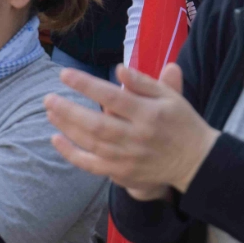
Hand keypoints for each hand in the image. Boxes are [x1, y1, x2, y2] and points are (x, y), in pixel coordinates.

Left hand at [45, 63, 220, 199]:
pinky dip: (71, 154)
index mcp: (149, 114)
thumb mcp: (170, 96)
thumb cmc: (181, 122)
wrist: (195, 162)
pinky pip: (91, 164)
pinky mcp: (122, 173)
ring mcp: (128, 158)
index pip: (113, 97)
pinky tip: (56, 139)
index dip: (87, 86)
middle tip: (48, 98)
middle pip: (96, 124)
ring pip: (91, 144)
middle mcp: (137, 137)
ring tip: (49, 111)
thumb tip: (119, 69)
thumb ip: (144, 82)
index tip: (65, 75)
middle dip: (68, 111)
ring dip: (67, 127)